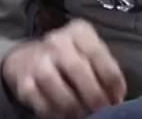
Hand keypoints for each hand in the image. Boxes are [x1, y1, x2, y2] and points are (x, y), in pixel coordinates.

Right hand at [1, 19, 125, 118]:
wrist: (26, 58)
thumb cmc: (68, 57)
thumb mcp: (87, 52)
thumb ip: (102, 69)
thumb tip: (116, 97)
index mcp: (78, 32)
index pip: (97, 54)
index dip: (111, 80)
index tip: (117, 97)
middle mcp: (56, 42)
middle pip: (78, 69)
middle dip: (94, 95)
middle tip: (103, 110)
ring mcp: (38, 61)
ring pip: (57, 86)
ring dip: (74, 106)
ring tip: (84, 115)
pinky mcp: (24, 82)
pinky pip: (41, 102)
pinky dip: (56, 113)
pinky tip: (66, 116)